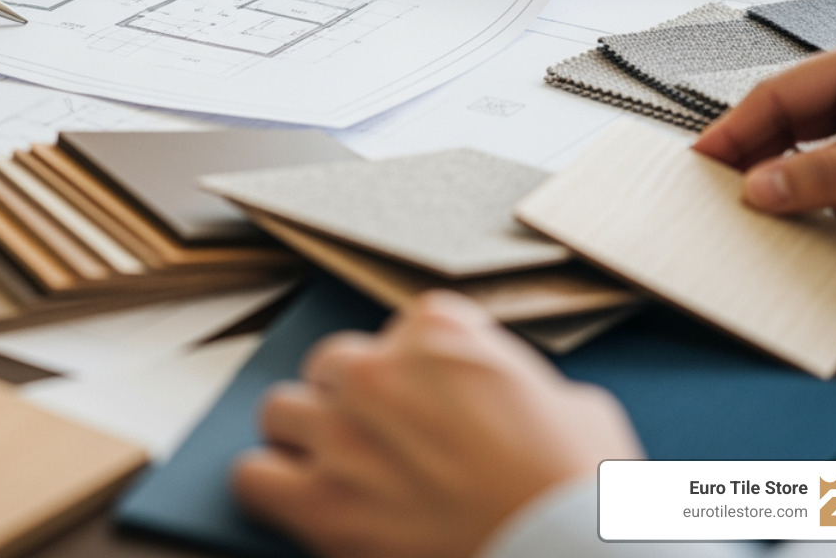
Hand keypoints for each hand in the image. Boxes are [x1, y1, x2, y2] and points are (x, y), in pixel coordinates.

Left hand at [233, 292, 641, 557]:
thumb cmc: (582, 495)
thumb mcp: (573, 405)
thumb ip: (513, 383)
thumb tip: (502, 399)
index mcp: (441, 334)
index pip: (399, 331)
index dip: (416, 374)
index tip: (433, 406)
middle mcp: (381, 371)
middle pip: (332, 366)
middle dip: (354, 403)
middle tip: (386, 445)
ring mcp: (343, 434)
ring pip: (281, 410)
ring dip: (306, 438)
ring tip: (339, 472)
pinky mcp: (321, 503)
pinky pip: (252, 476)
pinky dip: (270, 489)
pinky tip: (300, 503)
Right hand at [694, 26, 835, 236]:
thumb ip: (831, 174)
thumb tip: (763, 188)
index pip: (777, 95)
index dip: (733, 130)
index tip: (700, 162)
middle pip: (796, 124)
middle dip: (774, 166)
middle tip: (736, 199)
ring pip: (829, 156)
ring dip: (829, 192)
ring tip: (825, 216)